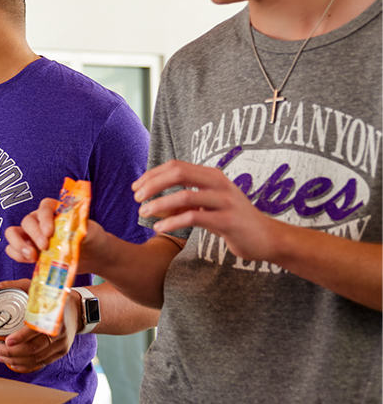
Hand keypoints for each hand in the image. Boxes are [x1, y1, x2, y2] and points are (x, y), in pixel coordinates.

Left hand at [0, 278, 77, 372]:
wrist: (76, 309)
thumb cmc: (51, 297)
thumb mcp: (34, 287)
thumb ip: (12, 285)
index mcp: (52, 314)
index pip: (36, 328)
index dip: (21, 337)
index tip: (7, 341)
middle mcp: (59, 331)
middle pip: (33, 348)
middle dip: (11, 352)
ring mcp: (61, 344)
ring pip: (36, 358)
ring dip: (15, 360)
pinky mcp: (61, 352)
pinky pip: (42, 363)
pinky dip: (26, 365)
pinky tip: (13, 363)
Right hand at [4, 198, 110, 274]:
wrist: (93, 255)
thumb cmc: (92, 238)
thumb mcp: (91, 231)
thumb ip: (80, 228)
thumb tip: (70, 231)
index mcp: (55, 210)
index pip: (44, 207)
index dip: (44, 218)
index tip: (49, 232)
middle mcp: (40, 220)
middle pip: (27, 221)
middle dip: (34, 235)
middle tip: (44, 247)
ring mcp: (32, 235)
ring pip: (13, 233)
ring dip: (18, 245)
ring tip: (31, 256)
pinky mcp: (29, 250)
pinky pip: (13, 249)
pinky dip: (17, 255)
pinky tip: (30, 261)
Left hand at [134, 159, 275, 260]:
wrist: (267, 238)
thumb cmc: (233, 220)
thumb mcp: (209, 203)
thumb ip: (187, 197)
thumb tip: (154, 199)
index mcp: (212, 176)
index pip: (176, 165)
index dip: (153, 174)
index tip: (136, 187)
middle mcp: (219, 183)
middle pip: (178, 173)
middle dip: (153, 184)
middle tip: (136, 198)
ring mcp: (225, 201)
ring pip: (184, 195)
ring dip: (159, 204)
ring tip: (143, 213)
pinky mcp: (227, 221)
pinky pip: (194, 217)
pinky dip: (172, 221)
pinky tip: (159, 228)